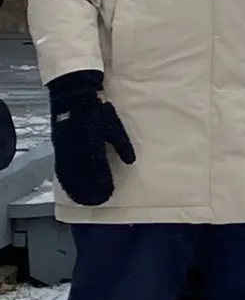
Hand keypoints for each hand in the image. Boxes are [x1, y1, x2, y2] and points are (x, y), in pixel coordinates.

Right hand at [48, 70, 135, 206]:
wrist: (73, 98)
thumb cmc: (97, 113)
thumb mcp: (113, 126)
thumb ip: (122, 145)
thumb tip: (131, 161)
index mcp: (92, 138)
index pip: (97, 163)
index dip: (102, 178)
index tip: (108, 191)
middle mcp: (77, 145)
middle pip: (83, 172)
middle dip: (90, 187)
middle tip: (98, 200)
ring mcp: (66, 147)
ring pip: (71, 172)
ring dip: (77, 188)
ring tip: (85, 200)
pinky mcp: (58, 148)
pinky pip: (61, 167)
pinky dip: (66, 180)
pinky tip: (70, 189)